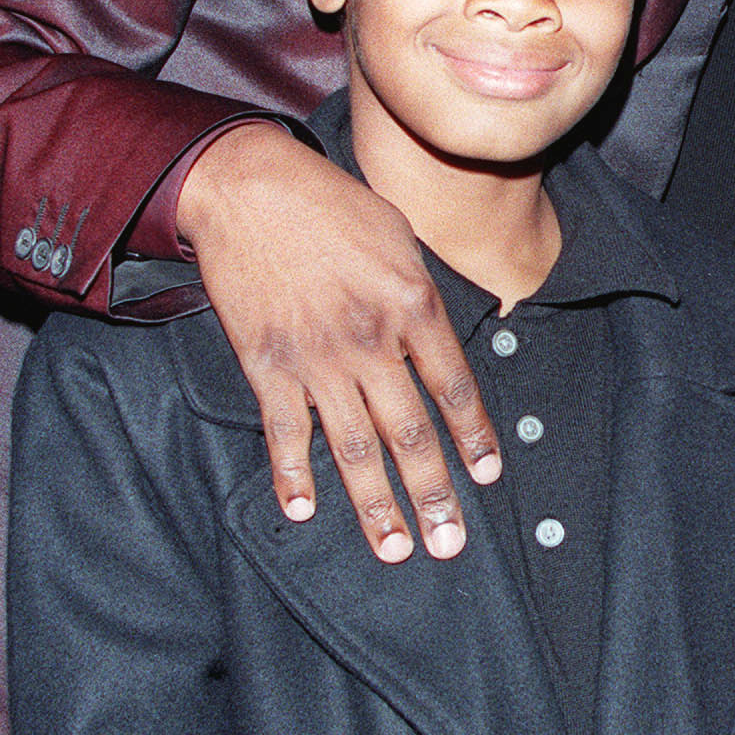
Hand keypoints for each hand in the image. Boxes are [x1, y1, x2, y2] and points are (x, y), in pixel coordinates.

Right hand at [176, 123, 501, 558]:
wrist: (248, 185)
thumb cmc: (330, 203)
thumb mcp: (399, 234)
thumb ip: (422, 295)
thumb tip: (442, 343)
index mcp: (412, 303)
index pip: (453, 386)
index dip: (472, 437)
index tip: (486, 478)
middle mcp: (370, 339)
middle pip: (410, 432)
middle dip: (433, 494)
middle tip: (449, 544)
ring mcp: (316, 357)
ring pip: (353, 446)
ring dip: (375, 505)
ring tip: (395, 549)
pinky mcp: (266, 363)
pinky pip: (285, 431)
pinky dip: (292, 475)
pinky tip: (303, 512)